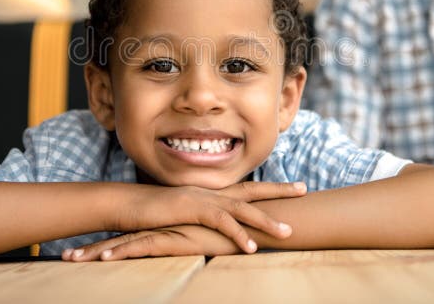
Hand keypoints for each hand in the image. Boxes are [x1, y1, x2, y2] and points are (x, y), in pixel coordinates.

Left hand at [62, 225, 237, 261]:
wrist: (245, 223)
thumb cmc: (227, 235)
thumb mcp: (201, 242)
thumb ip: (187, 244)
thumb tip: (177, 255)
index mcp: (161, 231)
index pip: (127, 238)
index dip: (104, 245)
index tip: (81, 253)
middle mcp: (158, 230)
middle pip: (117, 240)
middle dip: (90, 250)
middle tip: (63, 258)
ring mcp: (164, 232)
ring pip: (123, 243)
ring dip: (96, 252)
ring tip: (71, 260)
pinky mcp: (174, 238)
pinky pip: (143, 247)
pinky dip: (123, 252)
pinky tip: (105, 257)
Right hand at [113, 181, 304, 252]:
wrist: (128, 205)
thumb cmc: (154, 213)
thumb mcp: (184, 215)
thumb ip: (203, 218)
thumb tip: (218, 228)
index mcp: (211, 193)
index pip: (246, 188)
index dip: (270, 188)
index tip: (293, 186)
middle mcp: (210, 192)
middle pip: (251, 189)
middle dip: (279, 190)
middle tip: (304, 188)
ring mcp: (202, 198)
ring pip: (241, 208)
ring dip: (265, 221)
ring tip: (287, 233)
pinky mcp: (192, 209)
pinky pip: (220, 222)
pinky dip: (237, 234)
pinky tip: (251, 247)